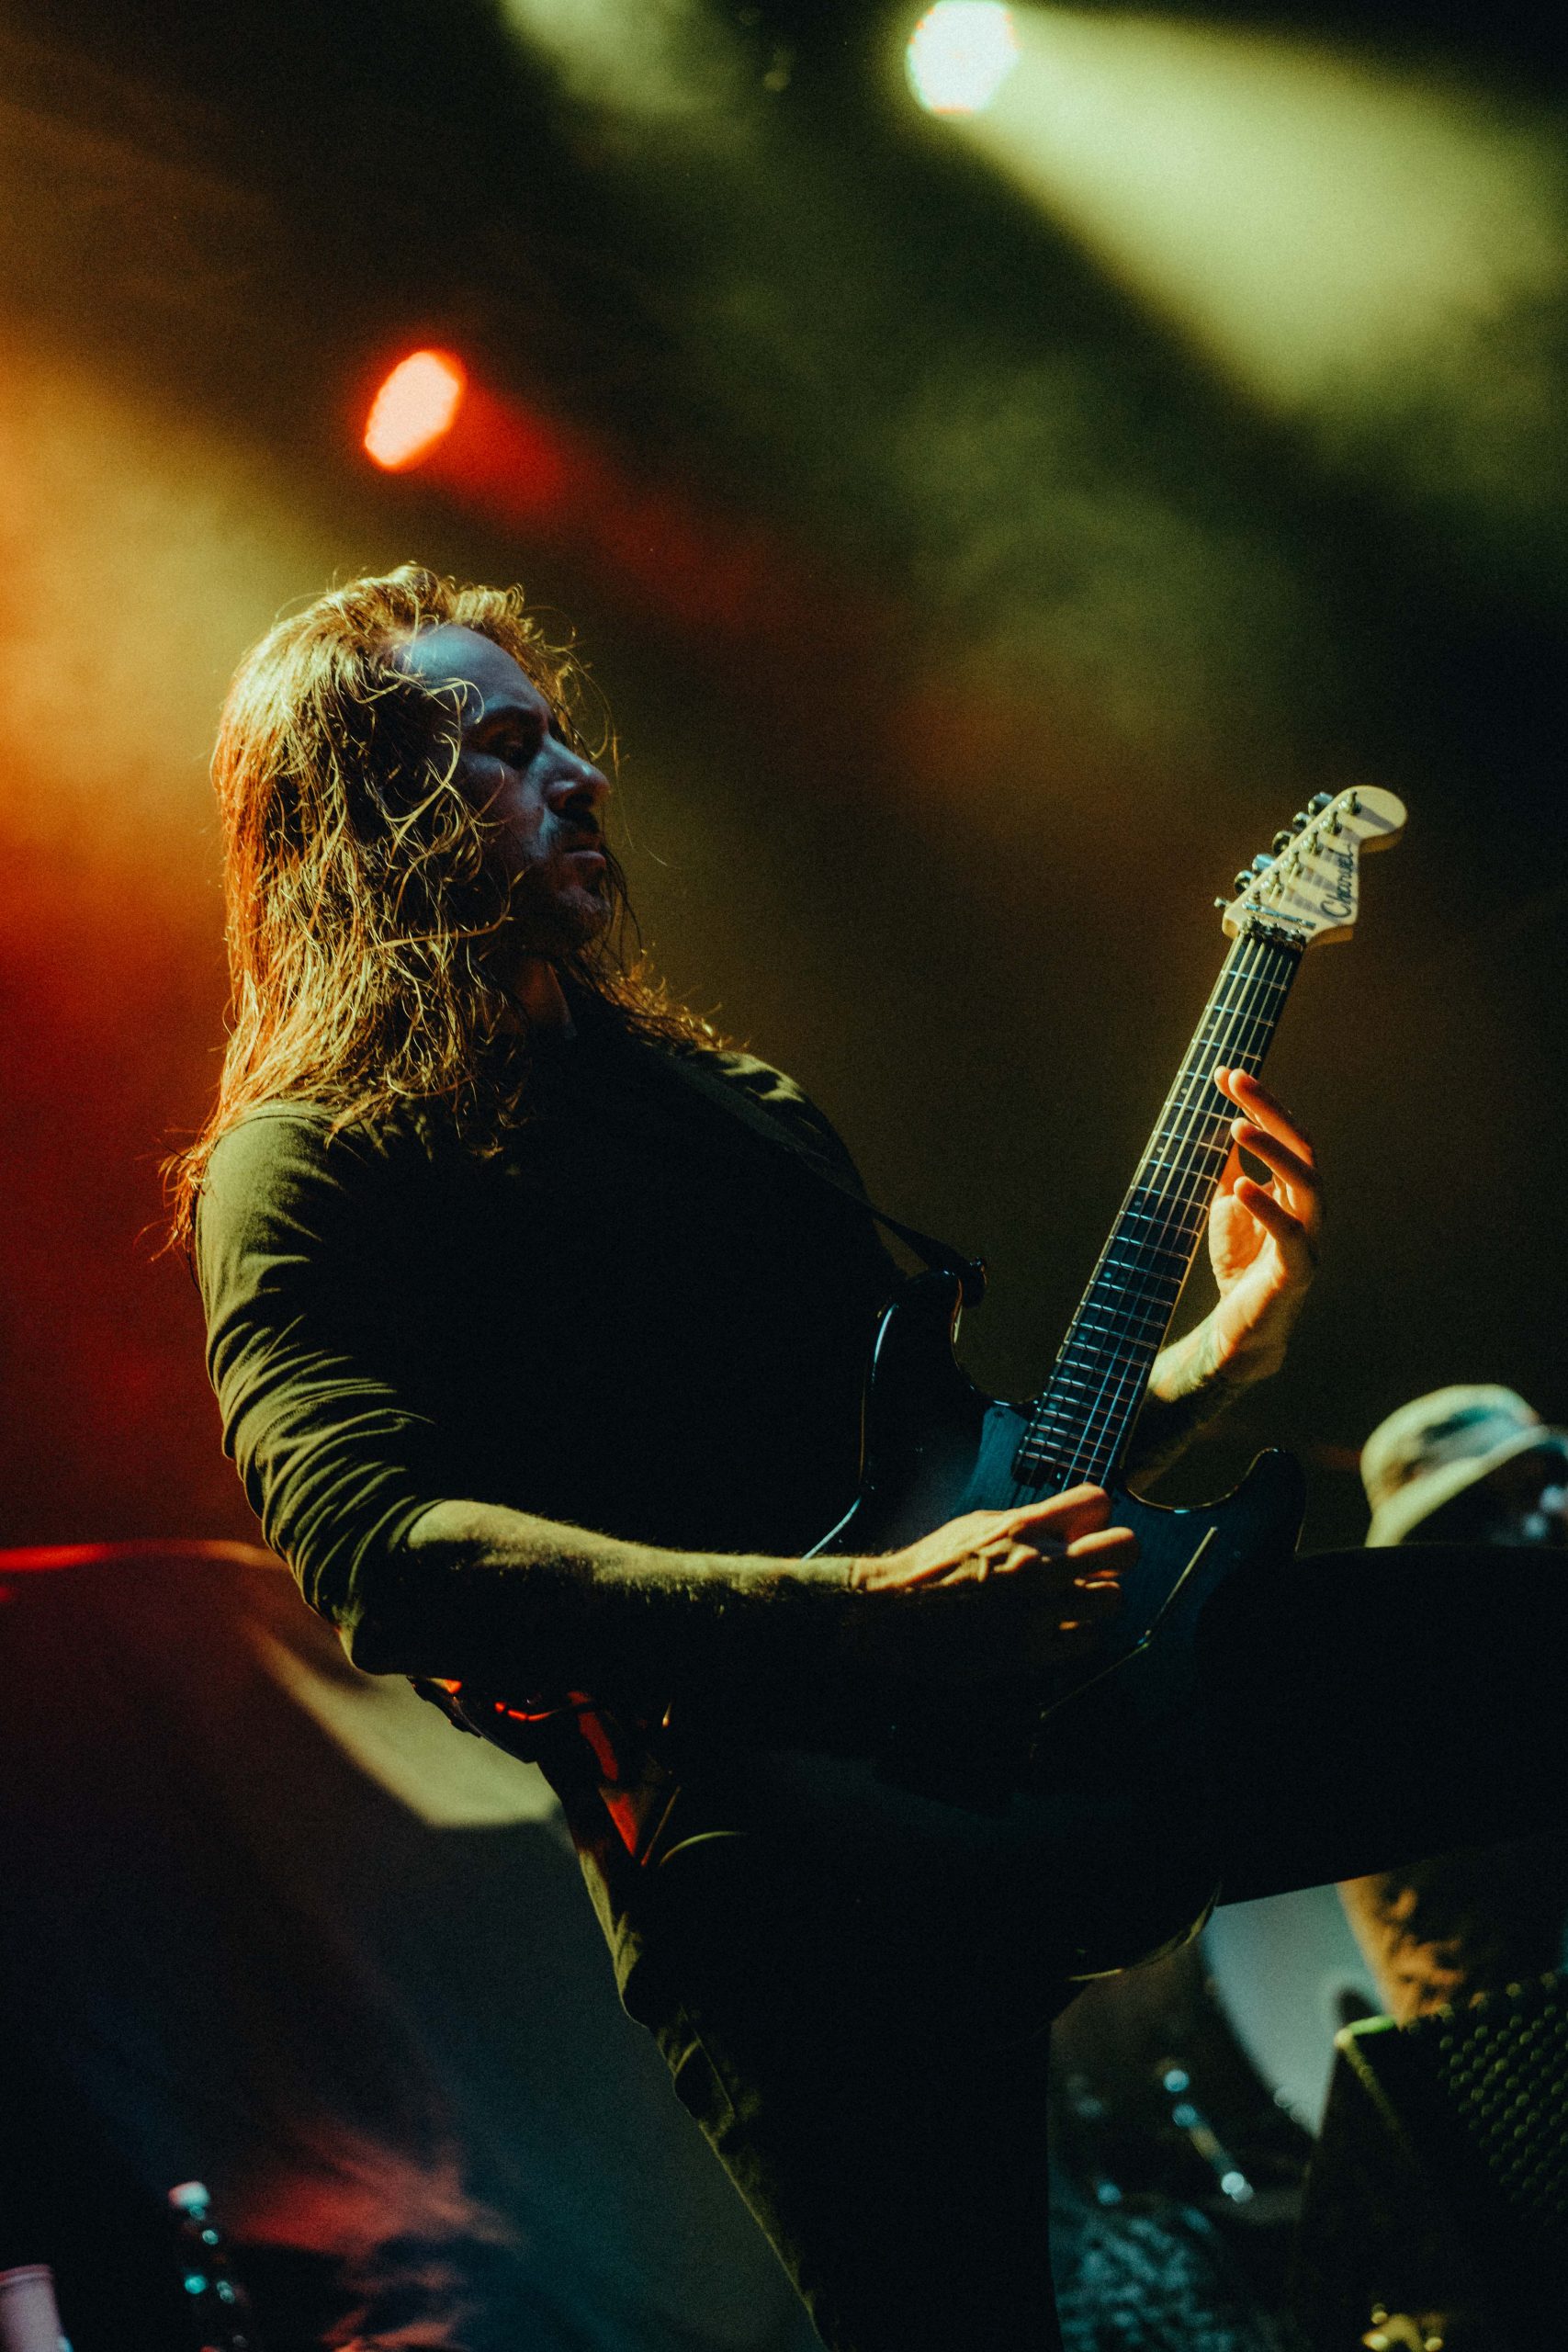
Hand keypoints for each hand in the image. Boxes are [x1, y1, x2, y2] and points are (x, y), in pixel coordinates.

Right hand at [847, 1484, 1129, 1680]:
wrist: (892, 1612)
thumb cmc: (932, 1565)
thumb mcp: (978, 1525)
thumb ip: (1030, 1522)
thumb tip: (1075, 1521)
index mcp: (1021, 1527)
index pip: (1098, 1502)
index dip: (1096, 1514)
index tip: (1084, 1527)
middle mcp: (1038, 1565)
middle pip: (1125, 1548)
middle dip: (1118, 1552)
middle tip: (1100, 1563)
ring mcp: (1038, 1611)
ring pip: (1113, 1599)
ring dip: (1099, 1598)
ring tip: (1076, 1600)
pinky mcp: (1031, 1651)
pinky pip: (1088, 1640)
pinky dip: (1080, 1633)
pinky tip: (1058, 1627)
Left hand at [1199, 1067, 1322, 1381]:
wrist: (1240, 1327)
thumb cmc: (1240, 1262)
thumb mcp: (1227, 1204)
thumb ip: (1227, 1168)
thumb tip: (1215, 1121)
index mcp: (1294, 1188)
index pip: (1284, 1134)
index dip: (1259, 1103)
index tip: (1225, 1073)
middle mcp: (1309, 1207)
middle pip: (1302, 1148)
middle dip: (1271, 1113)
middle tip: (1238, 1083)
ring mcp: (1309, 1238)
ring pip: (1307, 1185)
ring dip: (1273, 1154)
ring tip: (1237, 1129)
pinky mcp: (1297, 1272)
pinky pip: (1291, 1237)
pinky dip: (1267, 1210)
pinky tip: (1239, 1188)